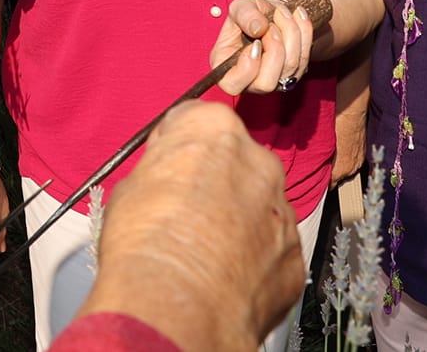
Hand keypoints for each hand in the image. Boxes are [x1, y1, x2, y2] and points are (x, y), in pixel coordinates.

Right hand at [78, 100, 302, 351]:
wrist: (176, 305)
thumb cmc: (145, 240)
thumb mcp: (131, 186)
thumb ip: (163, 171)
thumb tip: (167, 181)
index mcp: (214, 130)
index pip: (198, 121)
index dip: (179, 148)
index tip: (168, 169)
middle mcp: (258, 161)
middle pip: (238, 163)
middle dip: (218, 183)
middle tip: (188, 214)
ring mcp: (282, 210)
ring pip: (260, 208)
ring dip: (239, 223)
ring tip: (206, 254)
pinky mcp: (294, 256)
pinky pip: (273, 250)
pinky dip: (254, 262)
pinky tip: (225, 280)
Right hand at [211, 0, 313, 96]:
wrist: (272, 13)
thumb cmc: (251, 14)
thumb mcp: (241, 6)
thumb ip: (244, 14)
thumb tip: (257, 28)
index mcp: (226, 68)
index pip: (232, 84)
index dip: (246, 67)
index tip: (255, 43)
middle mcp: (250, 81)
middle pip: (266, 83)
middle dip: (274, 49)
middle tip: (271, 26)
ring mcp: (274, 81)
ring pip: (290, 68)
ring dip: (290, 34)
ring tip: (282, 14)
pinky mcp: (294, 74)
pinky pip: (304, 58)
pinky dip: (304, 33)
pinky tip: (298, 15)